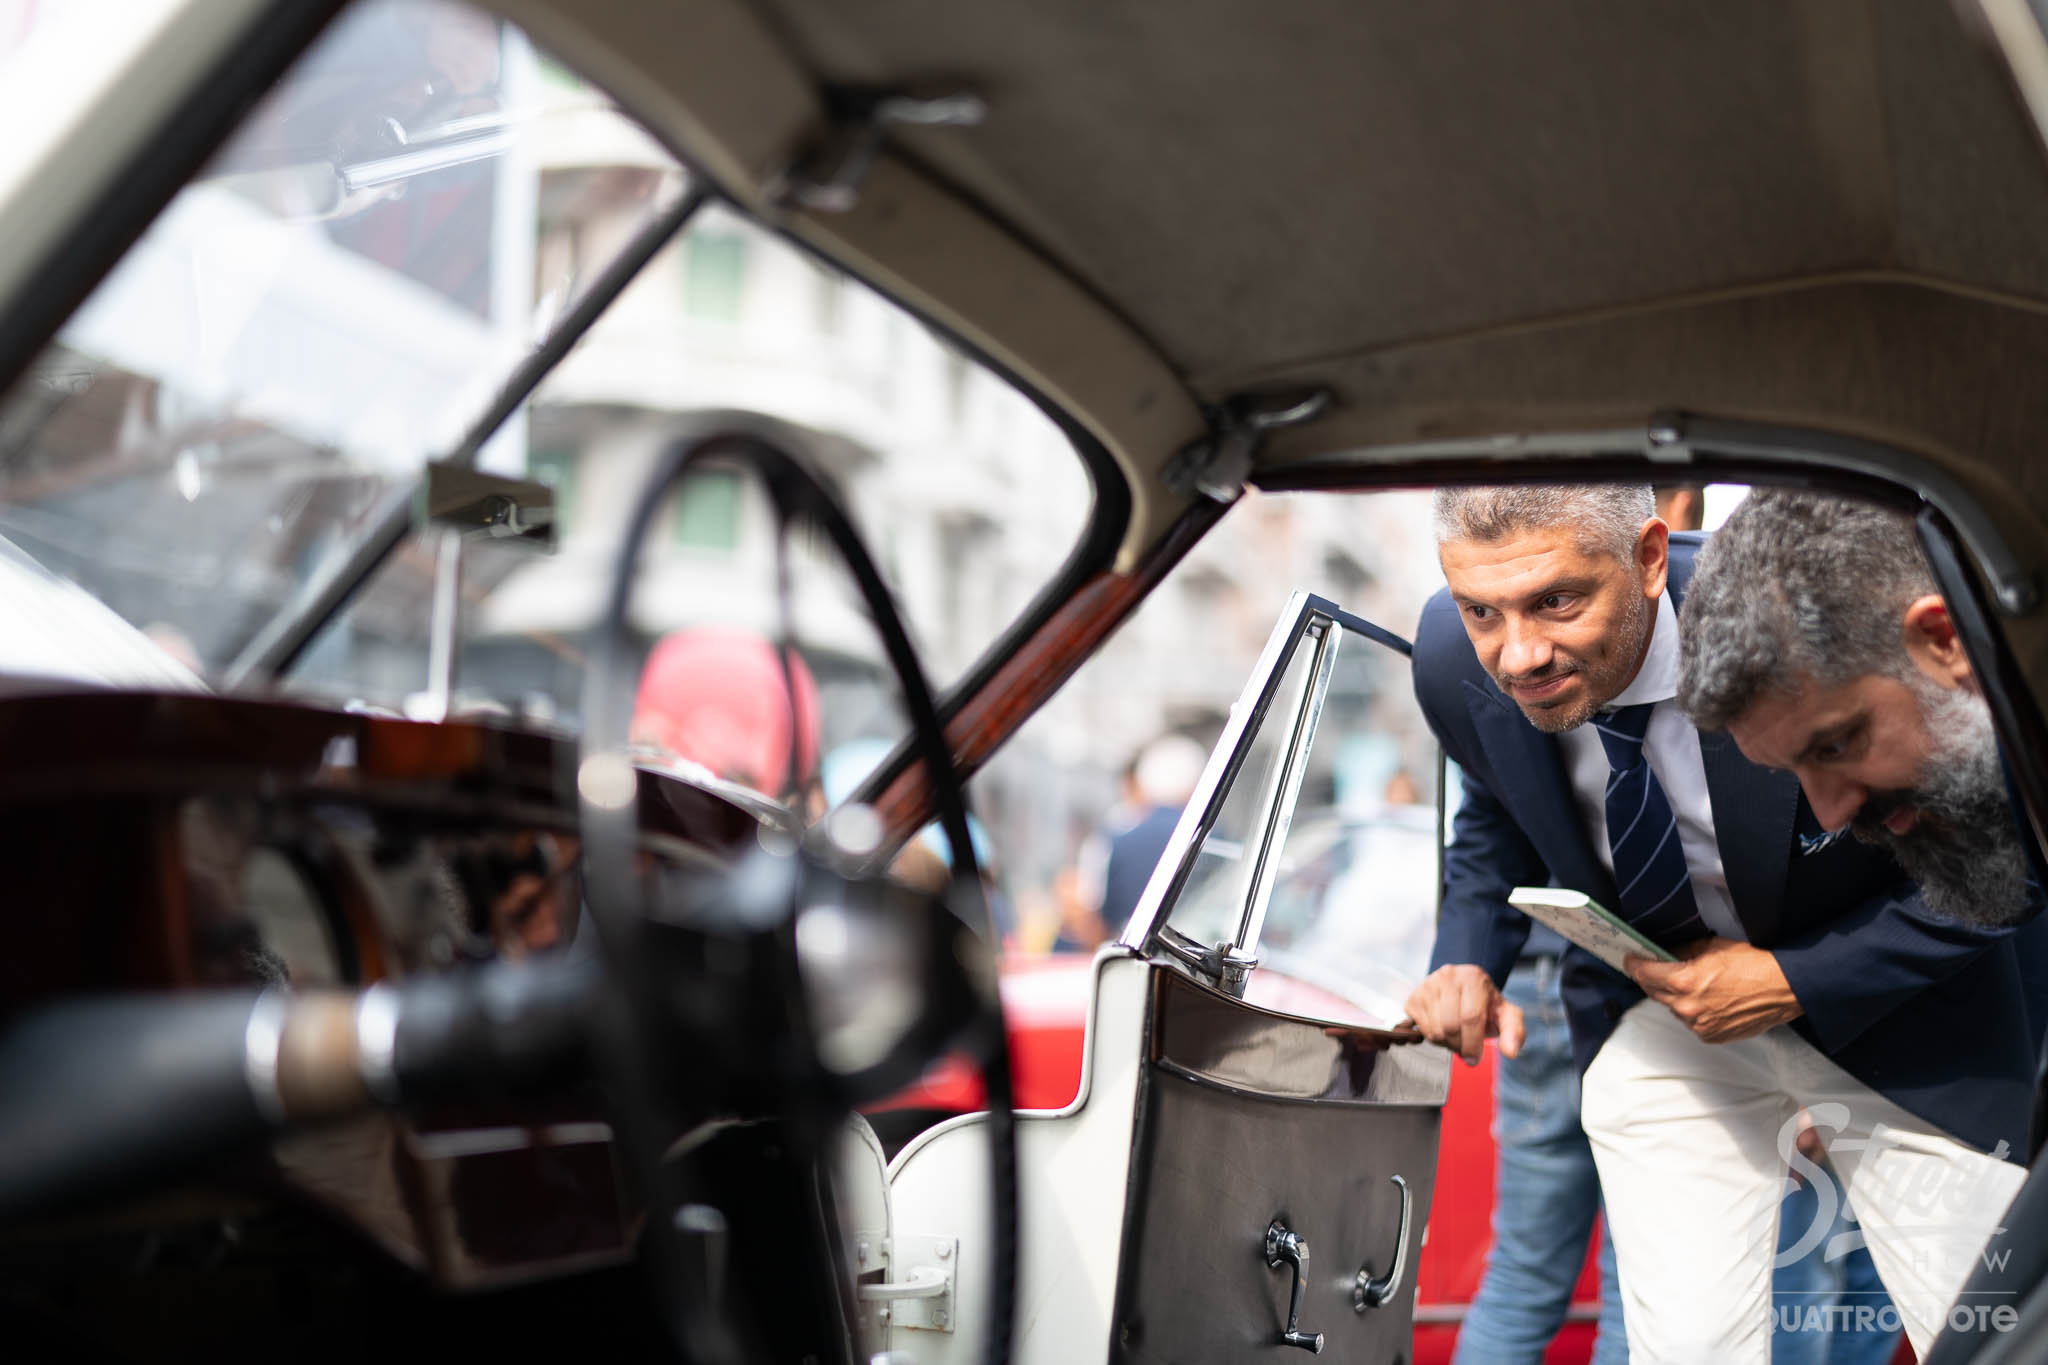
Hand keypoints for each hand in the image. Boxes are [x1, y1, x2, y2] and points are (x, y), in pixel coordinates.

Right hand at [1401, 964, 1523, 1065]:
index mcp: (1473, 977)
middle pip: (1450, 1025)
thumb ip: (1514, 1032)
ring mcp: (1427, 985)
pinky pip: (1422, 1030)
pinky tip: (1444, 1031)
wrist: (1464, 990)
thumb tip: (1511, 1052)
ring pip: (1435, 1029)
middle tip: (1467, 1049)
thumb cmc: (1486, 1005)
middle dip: (1460, 1045)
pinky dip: (1434, 1038)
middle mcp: (1448, 976)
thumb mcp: (1506, 1015)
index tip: (1475, 1059)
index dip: (1473, 1043)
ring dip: (1447, 1043)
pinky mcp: (1414, 997)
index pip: (1470, 1017)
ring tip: (1458, 1037)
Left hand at [1625, 937, 1802, 1042]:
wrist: (1783, 988)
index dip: (1634, 964)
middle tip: (1653, 969)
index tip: (1629, 959)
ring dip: (1674, 997)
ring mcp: (1698, 1025)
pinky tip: (1706, 1000)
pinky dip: (1692, 1012)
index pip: (1644, 973)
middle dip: (1651, 979)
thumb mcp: (1712, 946)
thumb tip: (1666, 953)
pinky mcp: (1711, 1036)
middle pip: (1653, 992)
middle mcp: (1686, 1007)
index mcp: (1683, 981)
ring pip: (1672, 1009)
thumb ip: (1683, 951)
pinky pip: (1690, 1022)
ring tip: (1691, 985)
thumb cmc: (1753, 964)